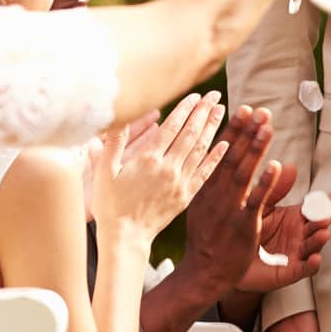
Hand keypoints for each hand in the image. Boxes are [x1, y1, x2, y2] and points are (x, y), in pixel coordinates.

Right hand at [92, 92, 225, 246]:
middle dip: (203, 112)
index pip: (172, 126)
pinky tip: (226, 143)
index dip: (186, 108)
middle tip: (214, 95)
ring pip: (201, 149)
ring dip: (213, 128)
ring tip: (221, 110)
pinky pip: (205, 172)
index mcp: (148, 159)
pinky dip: (216, 157)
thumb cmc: (110, 204)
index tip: (196, 95)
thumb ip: (114, 143)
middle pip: (191, 133)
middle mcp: (168, 168)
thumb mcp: (105, 172)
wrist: (126, 237)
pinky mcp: (187, 195)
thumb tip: (118, 118)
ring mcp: (180, 182)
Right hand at [180, 106, 292, 295]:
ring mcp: (228, 209)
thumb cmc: (205, 239)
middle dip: (246, 132)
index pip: (219, 153)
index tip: (242, 109)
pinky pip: (255, 201)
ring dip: (255, 149)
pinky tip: (275, 166)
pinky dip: (265, 183)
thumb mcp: (202, 205)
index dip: (232, 130)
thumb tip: (222, 159)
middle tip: (260, 110)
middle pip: (232, 157)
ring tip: (267, 127)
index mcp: (204, 188)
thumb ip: (212, 181)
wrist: (202, 272)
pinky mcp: (242, 225)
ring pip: (243, 174)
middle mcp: (215, 194)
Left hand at [237, 188, 330, 293]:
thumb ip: (274, 190)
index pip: (314, 209)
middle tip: (326, 216)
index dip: (325, 205)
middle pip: (316, 226)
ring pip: (313, 246)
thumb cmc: (246, 228)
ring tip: (323, 233)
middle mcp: (300, 234)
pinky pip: (304, 269)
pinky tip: (316, 259)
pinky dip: (312, 265)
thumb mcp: (259, 205)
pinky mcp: (290, 272)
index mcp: (295, 217)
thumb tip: (290, 166)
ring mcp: (297, 253)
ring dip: (320, 240)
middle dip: (323, 221)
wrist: (230, 256)